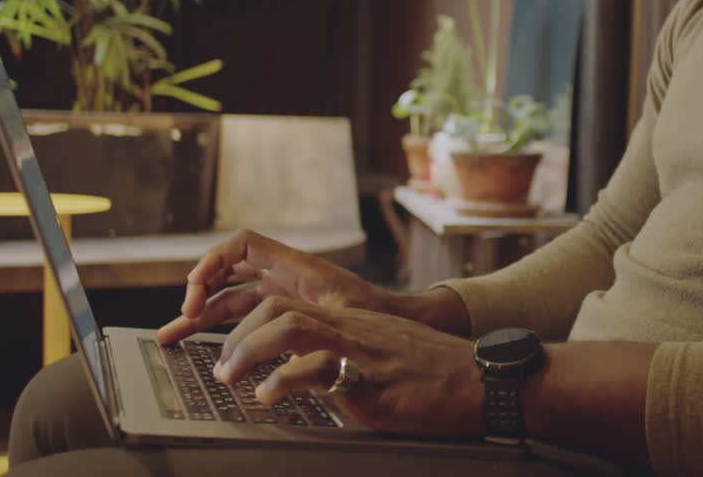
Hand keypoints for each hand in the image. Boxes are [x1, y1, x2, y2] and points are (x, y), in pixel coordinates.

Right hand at [157, 229, 404, 344]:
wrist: (401, 325)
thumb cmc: (377, 316)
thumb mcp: (341, 315)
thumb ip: (308, 317)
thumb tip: (274, 326)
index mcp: (296, 266)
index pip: (242, 246)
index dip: (213, 263)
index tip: (197, 293)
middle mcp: (285, 276)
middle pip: (228, 274)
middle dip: (199, 294)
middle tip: (180, 322)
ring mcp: (283, 295)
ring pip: (232, 300)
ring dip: (203, 317)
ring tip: (172, 339)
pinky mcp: (285, 316)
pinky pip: (246, 317)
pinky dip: (224, 330)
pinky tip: (207, 349)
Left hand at [213, 295, 483, 438]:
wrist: (482, 380)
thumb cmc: (437, 377)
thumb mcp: (381, 361)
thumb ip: (345, 363)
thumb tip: (306, 383)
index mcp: (349, 323)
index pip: (284, 305)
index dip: (247, 327)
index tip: (228, 355)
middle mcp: (350, 327)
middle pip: (276, 306)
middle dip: (237, 335)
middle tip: (221, 369)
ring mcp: (360, 348)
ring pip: (290, 324)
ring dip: (248, 349)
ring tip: (230, 376)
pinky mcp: (371, 378)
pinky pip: (319, 368)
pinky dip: (284, 380)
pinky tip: (269, 396)